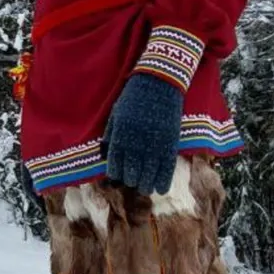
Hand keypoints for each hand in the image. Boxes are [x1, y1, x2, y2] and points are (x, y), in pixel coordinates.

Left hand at [104, 73, 182, 195]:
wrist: (158, 83)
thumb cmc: (134, 97)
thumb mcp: (116, 114)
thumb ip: (110, 135)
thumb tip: (103, 155)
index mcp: (120, 137)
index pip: (115, 166)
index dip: (117, 174)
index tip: (119, 176)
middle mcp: (135, 145)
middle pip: (131, 174)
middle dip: (131, 180)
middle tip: (133, 181)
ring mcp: (154, 146)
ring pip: (148, 176)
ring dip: (146, 185)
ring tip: (146, 188)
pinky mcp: (170, 144)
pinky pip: (166, 170)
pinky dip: (163, 182)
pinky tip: (161, 190)